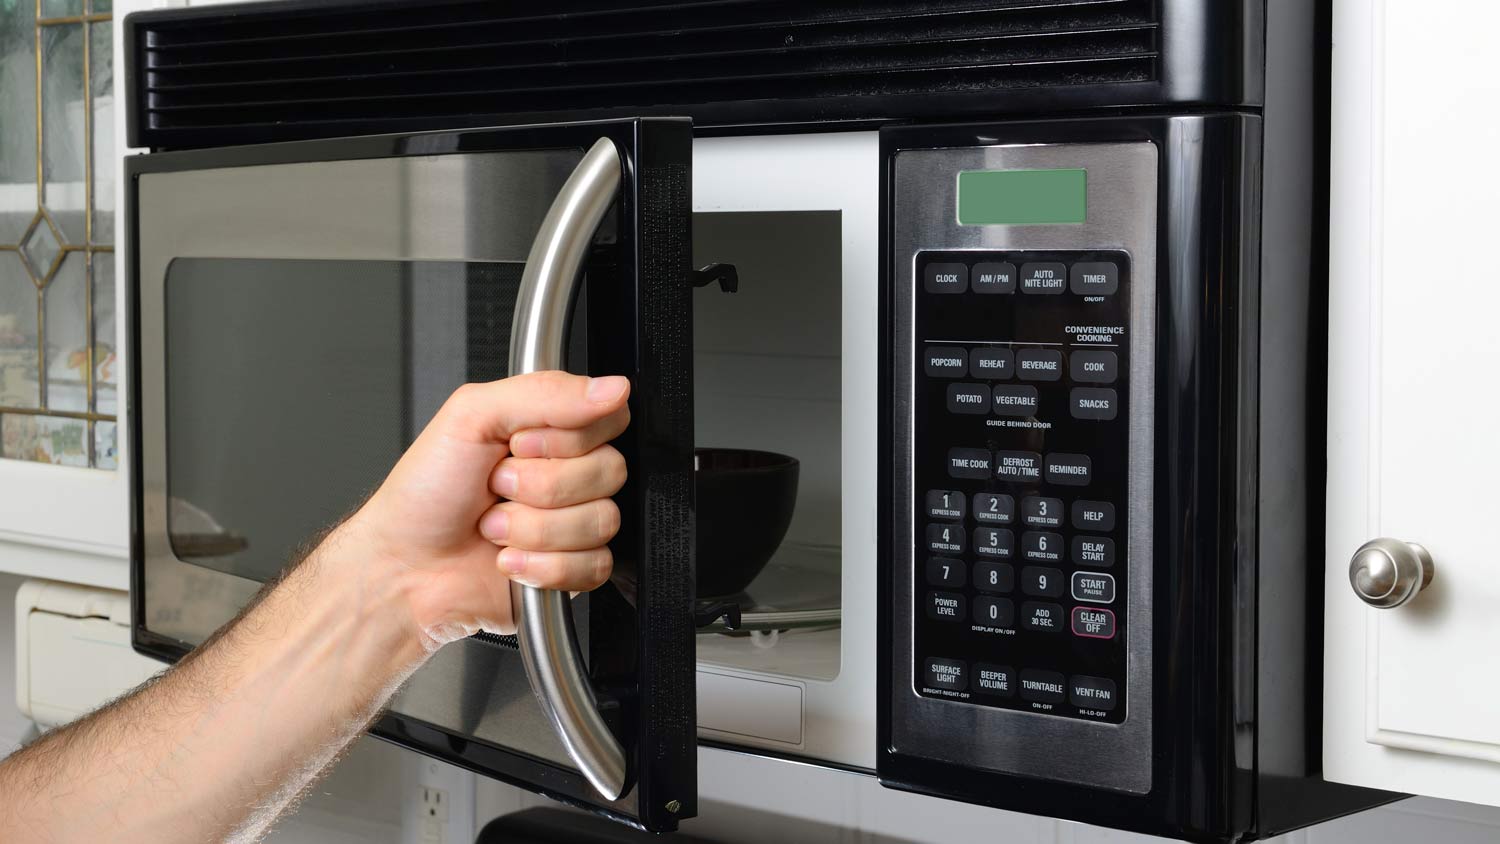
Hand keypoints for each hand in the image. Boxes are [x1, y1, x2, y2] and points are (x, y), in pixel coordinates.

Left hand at [343, 371, 629, 649]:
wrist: (403, 567)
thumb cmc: (424, 493)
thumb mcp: (471, 415)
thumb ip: (545, 392)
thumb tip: (612, 389)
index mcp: (550, 430)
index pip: (609, 418)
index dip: (565, 437)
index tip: (517, 444)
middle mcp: (568, 474)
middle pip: (609, 470)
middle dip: (540, 486)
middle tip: (496, 487)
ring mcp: (573, 524)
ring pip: (601, 520)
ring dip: (533, 529)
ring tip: (494, 527)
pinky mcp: (573, 571)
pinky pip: (594, 565)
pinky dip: (542, 566)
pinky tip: (510, 559)